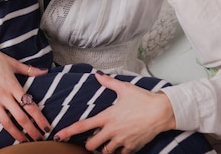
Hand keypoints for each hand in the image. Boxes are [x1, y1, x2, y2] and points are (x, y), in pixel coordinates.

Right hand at [0, 35, 50, 146]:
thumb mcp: (13, 62)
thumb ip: (30, 70)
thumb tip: (45, 71)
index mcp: (13, 86)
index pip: (30, 106)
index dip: (40, 119)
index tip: (47, 128)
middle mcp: (3, 96)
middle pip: (20, 118)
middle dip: (32, 131)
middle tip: (40, 140)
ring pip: (6, 123)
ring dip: (16, 135)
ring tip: (24, 143)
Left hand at [54, 72, 175, 153]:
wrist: (162, 112)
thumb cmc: (143, 99)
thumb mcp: (124, 88)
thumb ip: (108, 82)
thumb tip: (97, 74)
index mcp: (106, 117)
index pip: (82, 126)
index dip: (68, 132)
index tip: (58, 135)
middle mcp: (111, 131)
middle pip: (91, 145)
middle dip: (89, 144)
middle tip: (92, 139)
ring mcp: (121, 141)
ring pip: (105, 152)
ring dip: (103, 148)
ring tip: (107, 141)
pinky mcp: (131, 147)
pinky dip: (118, 151)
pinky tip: (120, 144)